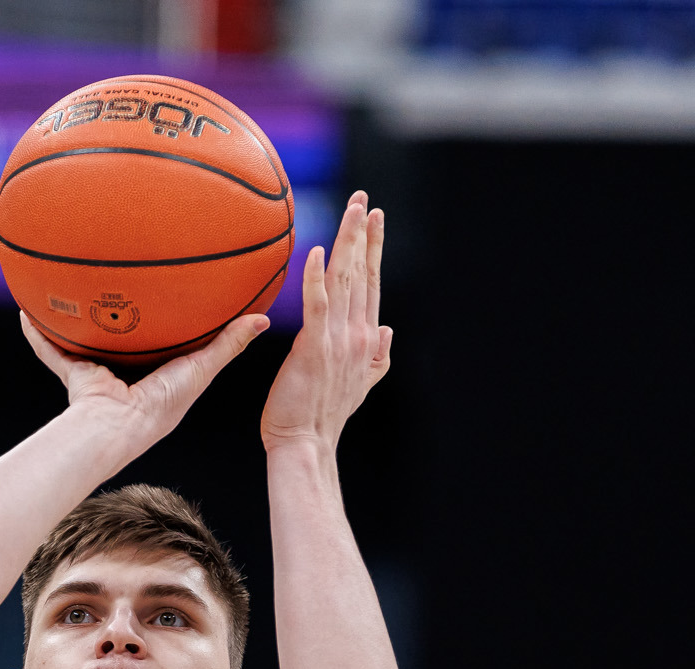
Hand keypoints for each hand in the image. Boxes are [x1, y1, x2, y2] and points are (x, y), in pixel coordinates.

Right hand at [20, 310, 269, 451]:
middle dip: (118, 315)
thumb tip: (263, 317)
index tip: (170, 292)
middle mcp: (127, 372)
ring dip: (76, 320)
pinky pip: (52, 351)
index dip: (168, 320)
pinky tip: (26, 310)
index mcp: (158, 373)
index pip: (165, 341)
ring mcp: (98, 372)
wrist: (120, 425)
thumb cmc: (164, 403)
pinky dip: (38, 334)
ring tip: (67, 288)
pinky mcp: (75, 374)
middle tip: (117, 281)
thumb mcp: (202, 367)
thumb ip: (229, 343)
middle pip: (122, 337)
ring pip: (85, 341)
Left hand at [260, 192, 392, 450]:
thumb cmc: (322, 415)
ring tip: (351, 211)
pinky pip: (317, 306)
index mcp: (364, 338)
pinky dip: (317, 279)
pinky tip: (315, 252)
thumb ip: (375, 356)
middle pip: (362, 274)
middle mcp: (357, 333)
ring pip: (345, 281)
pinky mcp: (314, 348)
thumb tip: (387, 329)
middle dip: (363, 234)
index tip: (375, 219)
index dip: (374, 249)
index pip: (371, 284)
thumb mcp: (359, 384)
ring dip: (348, 243)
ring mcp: (338, 340)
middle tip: (363, 199)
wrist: (307, 443)